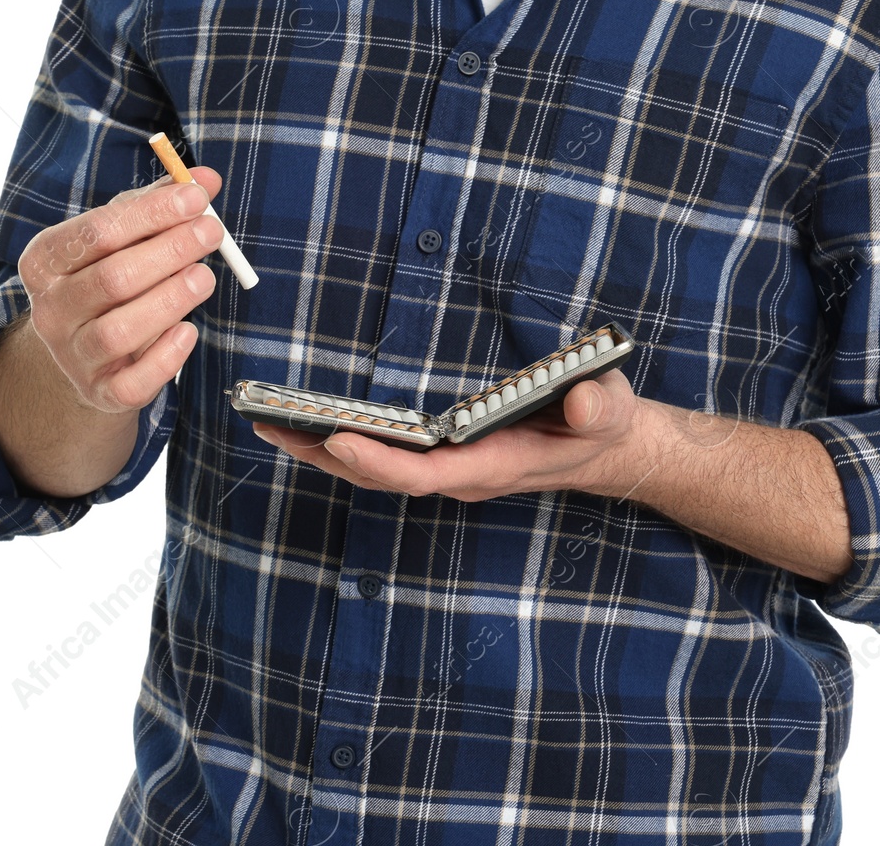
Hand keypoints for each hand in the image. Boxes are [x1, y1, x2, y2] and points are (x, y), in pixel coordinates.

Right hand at [15, 166, 225, 415]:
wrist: (85, 356)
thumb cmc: (109, 281)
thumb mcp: (124, 238)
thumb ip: (160, 205)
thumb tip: (206, 179)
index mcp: (47, 261)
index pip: (98, 231)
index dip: (152, 213)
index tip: (197, 197)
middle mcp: (51, 309)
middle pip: (112, 278)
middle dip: (169, 251)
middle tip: (211, 232)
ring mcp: (73, 355)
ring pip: (120, 330)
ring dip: (170, 300)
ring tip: (205, 277)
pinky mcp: (102, 392)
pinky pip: (132, 383)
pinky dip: (165, 358)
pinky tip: (188, 332)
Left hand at [250, 367, 660, 502]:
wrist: (607, 445)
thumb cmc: (603, 422)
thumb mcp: (609, 408)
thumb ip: (598, 407)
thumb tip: (584, 403)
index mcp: (492, 466)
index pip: (424, 474)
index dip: (380, 462)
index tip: (340, 441)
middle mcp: (462, 475)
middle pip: (381, 476)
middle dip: (325, 453)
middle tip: (270, 425)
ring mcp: (450, 468)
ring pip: (375, 470)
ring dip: (323, 450)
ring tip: (272, 423)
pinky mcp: (445, 455)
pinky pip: (386, 456)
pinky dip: (346, 442)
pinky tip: (315, 426)